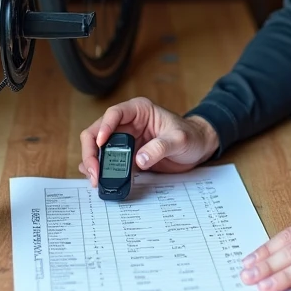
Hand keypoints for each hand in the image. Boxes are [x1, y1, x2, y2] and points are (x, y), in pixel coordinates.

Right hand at [78, 97, 219, 184]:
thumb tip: (139, 159)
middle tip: (95, 172)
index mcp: (139, 110)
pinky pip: (108, 161)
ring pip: (98, 148)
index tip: (101, 144)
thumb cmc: (191, 136)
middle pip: (98, 132)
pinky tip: (100, 180)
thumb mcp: (179, 140)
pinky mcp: (127, 155)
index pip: (114, 114)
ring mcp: (125, 139)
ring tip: (95, 179)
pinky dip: (102, 170)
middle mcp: (128, 123)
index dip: (103, 128)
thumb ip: (160, 147)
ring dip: (93, 163)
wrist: (199, 148)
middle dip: (92, 152)